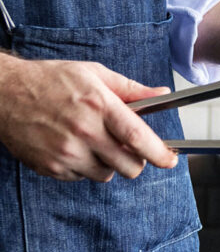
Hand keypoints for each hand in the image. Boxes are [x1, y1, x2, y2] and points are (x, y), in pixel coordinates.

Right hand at [0, 57, 179, 181]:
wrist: (4, 94)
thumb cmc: (51, 80)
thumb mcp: (95, 74)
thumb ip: (131, 89)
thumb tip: (161, 94)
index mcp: (99, 106)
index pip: (137, 137)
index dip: (159, 153)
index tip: (171, 159)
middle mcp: (83, 132)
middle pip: (128, 165)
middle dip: (137, 160)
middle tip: (131, 148)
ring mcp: (65, 153)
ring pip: (107, 175)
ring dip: (110, 164)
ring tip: (96, 141)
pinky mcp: (50, 167)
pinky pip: (82, 178)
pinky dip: (86, 167)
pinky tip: (76, 146)